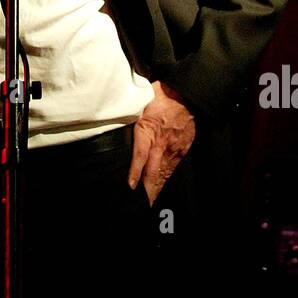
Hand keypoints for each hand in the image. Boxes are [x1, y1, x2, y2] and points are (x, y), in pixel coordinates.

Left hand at [128, 79, 195, 207]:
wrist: (185, 93)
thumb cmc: (160, 96)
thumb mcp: (140, 104)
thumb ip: (129, 117)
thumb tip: (112, 121)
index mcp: (148, 131)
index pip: (140, 156)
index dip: (135, 172)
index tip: (130, 186)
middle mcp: (162, 143)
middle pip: (153, 171)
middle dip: (147, 189)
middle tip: (142, 204)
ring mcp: (174, 147)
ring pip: (164, 172)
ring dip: (157, 187)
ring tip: (150, 201)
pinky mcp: (183, 148)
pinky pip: (174, 166)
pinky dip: (167, 177)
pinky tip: (162, 184)